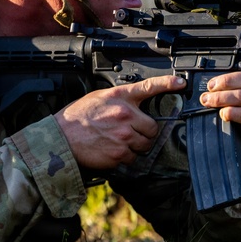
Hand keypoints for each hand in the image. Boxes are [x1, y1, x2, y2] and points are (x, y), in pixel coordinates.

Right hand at [55, 75, 185, 168]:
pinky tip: (111, 150)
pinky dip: (125, 157)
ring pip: (144, 145)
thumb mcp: (99, 98)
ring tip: (118, 141)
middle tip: (130, 132)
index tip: (180, 83)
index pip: (149, 87)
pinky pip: (132, 158)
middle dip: (145, 132)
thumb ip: (120, 100)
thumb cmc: (77, 117)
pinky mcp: (119, 154)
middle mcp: (125, 115)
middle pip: (153, 128)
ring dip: (136, 146)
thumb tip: (134, 107)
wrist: (60, 139)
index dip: (167, 83)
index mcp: (120, 97)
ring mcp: (124, 136)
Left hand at [198, 71, 240, 142]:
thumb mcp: (235, 88)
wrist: (239, 128)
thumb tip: (213, 82)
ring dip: (221, 99)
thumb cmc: (237, 104)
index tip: (214, 83)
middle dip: (224, 86)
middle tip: (209, 91)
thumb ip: (229, 81)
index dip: (230, 78)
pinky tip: (222, 113)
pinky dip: (229, 113)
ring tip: (209, 101)